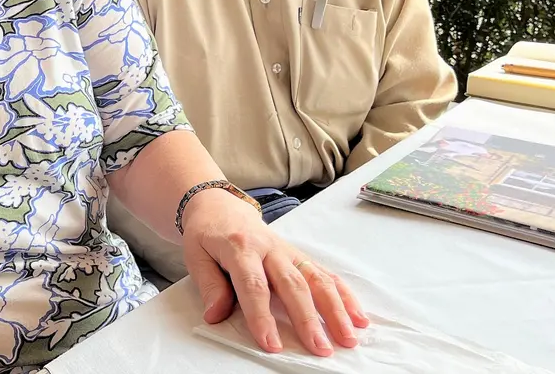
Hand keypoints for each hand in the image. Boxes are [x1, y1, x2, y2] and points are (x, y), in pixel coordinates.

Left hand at [181, 190, 367, 355]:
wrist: (219, 206)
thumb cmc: (207, 234)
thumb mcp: (196, 255)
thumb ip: (209, 285)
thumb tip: (215, 315)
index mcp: (241, 247)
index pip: (254, 285)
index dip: (263, 316)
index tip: (271, 344)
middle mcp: (270, 248)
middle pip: (293, 284)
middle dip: (308, 319)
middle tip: (320, 348)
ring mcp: (289, 251)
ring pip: (317, 279)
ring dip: (335, 310)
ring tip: (348, 337)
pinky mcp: (300, 255)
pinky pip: (326, 274)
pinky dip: (345, 295)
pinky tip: (358, 316)